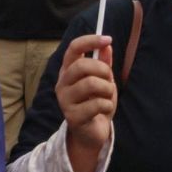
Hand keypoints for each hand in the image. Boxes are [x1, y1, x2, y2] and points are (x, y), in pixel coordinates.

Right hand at [57, 35, 116, 161]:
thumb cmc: (96, 102)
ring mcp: (64, 100)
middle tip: (109, 80)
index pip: (74, 48)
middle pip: (83, 65)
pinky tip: (104, 110)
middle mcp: (62, 83)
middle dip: (104, 70)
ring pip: (91, 83)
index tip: (107, 39)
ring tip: (107, 96)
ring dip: (108, 89)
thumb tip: (107, 44)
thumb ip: (104, 63)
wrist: (92, 132)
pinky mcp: (72, 116)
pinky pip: (97, 103)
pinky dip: (108, 105)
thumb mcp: (103, 80)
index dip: (90, 41)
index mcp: (68, 70)